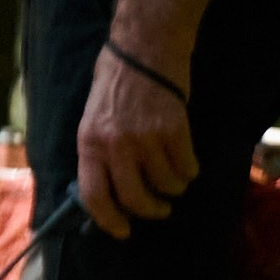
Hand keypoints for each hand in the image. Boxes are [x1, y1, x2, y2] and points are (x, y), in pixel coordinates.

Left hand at [75, 46, 198, 238]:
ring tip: (174, 179)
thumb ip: (97, 154)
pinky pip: (187, 167)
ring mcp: (146, 138)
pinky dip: (190, 171)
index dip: (109, 220)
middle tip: (159, 209)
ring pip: (166, 185)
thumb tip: (104, 194)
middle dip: (150, 211)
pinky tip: (186, 162)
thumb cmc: (114, 83)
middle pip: (134, 198)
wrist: (145, 48)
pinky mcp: (175, 130)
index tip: (123, 230)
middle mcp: (115, 144)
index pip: (94, 195)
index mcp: (89, 142)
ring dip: (174, 188)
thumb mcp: (91, 119)